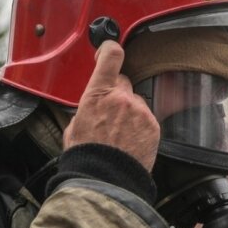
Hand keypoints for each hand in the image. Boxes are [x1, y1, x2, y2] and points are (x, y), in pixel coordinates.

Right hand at [63, 41, 159, 171]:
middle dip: (116, 94)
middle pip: (123, 83)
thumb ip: (86, 109)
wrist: (106, 179)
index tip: (110, 48)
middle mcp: (121, 98)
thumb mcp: (74, 127)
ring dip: (129, 112)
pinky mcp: (153, 125)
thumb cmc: (87, 157)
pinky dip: (140, 126)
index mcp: (97, 95)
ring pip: (135, 102)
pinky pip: (146, 118)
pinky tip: (129, 141)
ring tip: (119, 135)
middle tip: (109, 114)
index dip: (111, 48)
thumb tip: (90, 109)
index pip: (111, 57)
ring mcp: (140, 111)